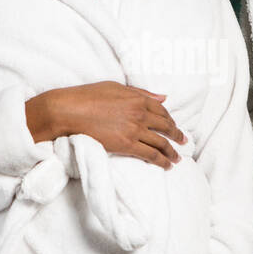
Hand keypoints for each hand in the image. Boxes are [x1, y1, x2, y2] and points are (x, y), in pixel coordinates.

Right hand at [26, 81, 185, 167]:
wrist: (68, 110)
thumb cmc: (87, 96)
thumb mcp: (115, 87)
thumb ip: (140, 93)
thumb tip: (163, 98)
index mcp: (138, 98)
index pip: (162, 111)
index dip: (170, 120)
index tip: (174, 126)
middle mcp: (140, 114)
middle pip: (166, 127)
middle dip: (177, 136)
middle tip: (184, 143)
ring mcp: (134, 130)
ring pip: (161, 143)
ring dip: (172, 152)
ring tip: (177, 159)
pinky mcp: (126, 145)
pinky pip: (150, 155)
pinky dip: (161, 161)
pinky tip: (166, 166)